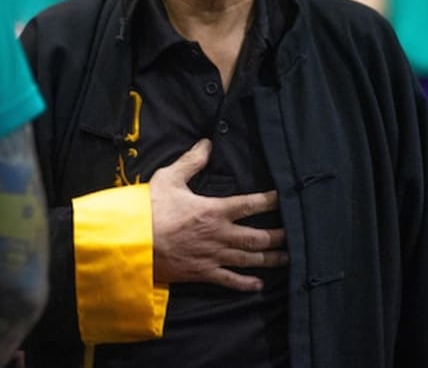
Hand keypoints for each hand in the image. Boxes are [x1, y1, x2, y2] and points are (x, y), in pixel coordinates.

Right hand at [148, 139, 287, 291]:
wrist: (131, 243)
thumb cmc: (149, 209)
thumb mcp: (168, 178)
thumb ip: (191, 161)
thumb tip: (207, 144)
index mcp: (213, 210)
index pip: (250, 204)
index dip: (270, 200)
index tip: (285, 197)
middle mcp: (219, 235)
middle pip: (257, 237)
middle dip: (279, 236)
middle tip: (297, 234)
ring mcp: (212, 256)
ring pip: (249, 259)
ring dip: (270, 259)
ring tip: (288, 257)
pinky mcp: (202, 273)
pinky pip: (229, 280)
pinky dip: (246, 283)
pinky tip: (258, 284)